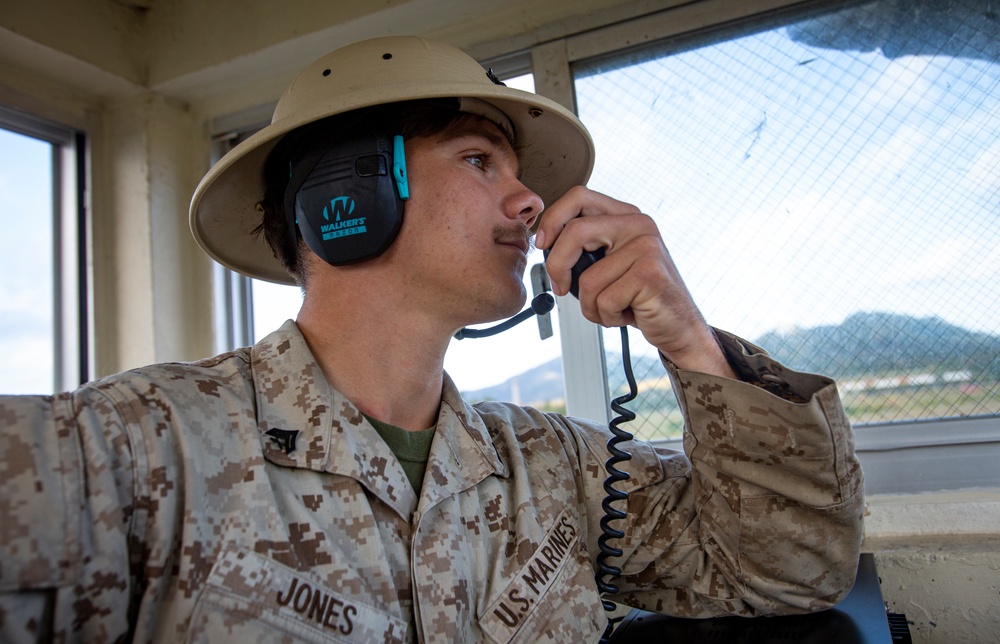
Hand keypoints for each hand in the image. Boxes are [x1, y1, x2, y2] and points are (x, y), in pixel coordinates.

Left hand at [535, 186, 735, 378]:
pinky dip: (607, 316)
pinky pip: (604, 300)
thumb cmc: (639, 297)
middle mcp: (639, 224)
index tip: (543, 244)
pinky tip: (627, 314)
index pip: (579, 196)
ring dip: (590, 306)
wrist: (678, 326)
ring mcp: (647, 248)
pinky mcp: (650, 275)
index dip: (553, 219)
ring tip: (612, 308)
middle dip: (557, 266)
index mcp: (626, 215)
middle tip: (561, 288)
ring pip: (588, 279)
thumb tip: (545, 244)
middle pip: (574, 232)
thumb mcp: (610, 262)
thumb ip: (585, 245)